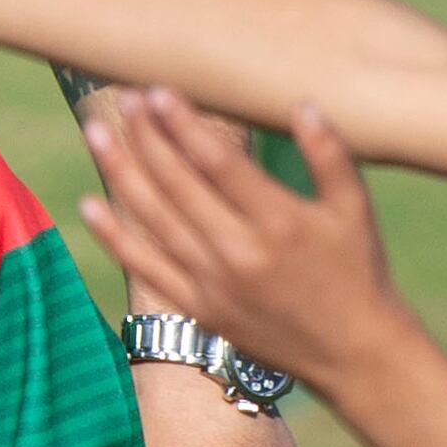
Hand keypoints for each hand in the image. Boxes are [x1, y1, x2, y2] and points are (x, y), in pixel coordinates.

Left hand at [82, 92, 414, 395]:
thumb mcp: (354, 208)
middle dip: (146, 137)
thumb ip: (329, 154)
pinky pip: (145, 268)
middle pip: (177, 185)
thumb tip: (302, 103)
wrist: (354, 354)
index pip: (218, 163)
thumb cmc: (358, 271)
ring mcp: (214, 284)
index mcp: (279, 222)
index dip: (183, 125)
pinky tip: (89, 204)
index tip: (157, 91)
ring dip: (121, 173)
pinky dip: (114, 237)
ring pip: (154, 219)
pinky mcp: (199, 309)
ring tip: (95, 133)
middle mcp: (240, 253)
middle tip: (123, 97)